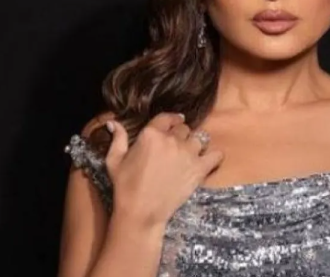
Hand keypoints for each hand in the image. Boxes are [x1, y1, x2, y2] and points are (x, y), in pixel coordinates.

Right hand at [104, 112, 222, 227]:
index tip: (174, 123)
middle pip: (184, 128)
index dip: (171, 121)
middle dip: (180, 135)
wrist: (141, 211)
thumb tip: (113, 122)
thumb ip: (117, 138)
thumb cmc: (125, 187)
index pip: (167, 117)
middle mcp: (171, 140)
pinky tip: (207, 161)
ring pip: (200, 138)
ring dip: (196, 144)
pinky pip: (216, 154)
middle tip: (176, 148)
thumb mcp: (115, 160)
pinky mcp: (199, 169)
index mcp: (151, 134)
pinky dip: (214, 156)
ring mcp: (187, 153)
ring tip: (191, 154)